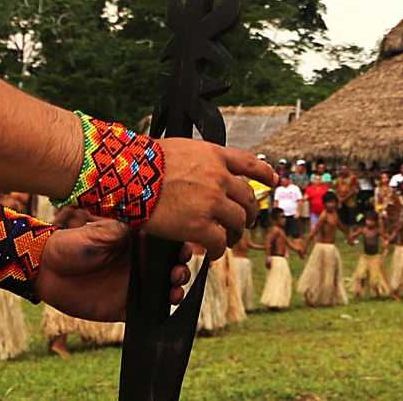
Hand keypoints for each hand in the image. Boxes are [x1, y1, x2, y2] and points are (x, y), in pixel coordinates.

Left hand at [33, 220, 192, 321]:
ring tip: (175, 284)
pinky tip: (169, 302)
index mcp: (137, 242)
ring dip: (179, 286)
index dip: (181, 244)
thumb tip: (156, 210)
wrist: (48, 271)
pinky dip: (166, 308)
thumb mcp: (104, 232)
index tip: (186, 246)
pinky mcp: (127, 307)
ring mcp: (135, 285)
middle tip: (178, 269)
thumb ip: (131, 226)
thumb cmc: (74, 244)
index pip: (167, 243)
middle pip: (173, 265)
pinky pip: (154, 311)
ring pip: (168, 288)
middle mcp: (140, 263)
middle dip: (183, 267)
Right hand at [144, 140, 274, 256]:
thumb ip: (198, 161)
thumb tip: (201, 172)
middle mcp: (218, 177)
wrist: (129, 175)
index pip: (249, 163)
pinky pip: (220, 242)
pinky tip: (213, 253)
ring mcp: (211, 202)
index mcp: (214, 155)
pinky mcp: (200, 226)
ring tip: (229, 239)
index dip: (264, 173)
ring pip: (237, 222)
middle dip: (250, 211)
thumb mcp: (179, 149)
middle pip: (248, 197)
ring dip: (235, 232)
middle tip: (245, 220)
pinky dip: (219, 250)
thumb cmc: (144, 161)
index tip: (273, 180)